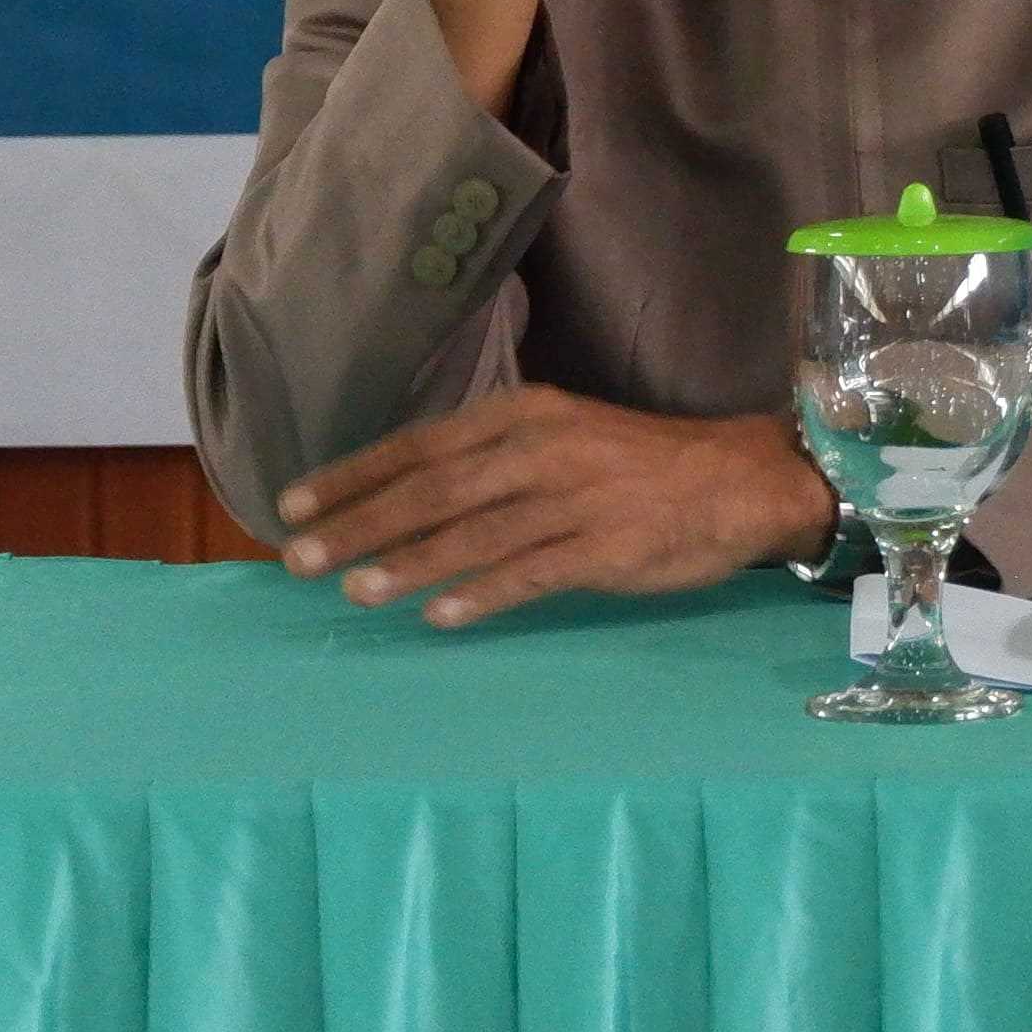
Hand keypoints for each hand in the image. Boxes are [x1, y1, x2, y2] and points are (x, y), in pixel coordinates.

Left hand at [274, 388, 832, 627]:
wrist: (740, 480)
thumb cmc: (638, 466)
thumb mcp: (562, 437)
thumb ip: (491, 463)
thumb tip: (404, 500)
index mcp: (524, 415)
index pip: (420, 445)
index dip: (353, 475)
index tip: (292, 505)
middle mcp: (542, 449)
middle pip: (433, 490)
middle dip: (359, 524)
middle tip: (300, 558)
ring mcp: (576, 498)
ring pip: (474, 533)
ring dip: (408, 563)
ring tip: (355, 591)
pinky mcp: (608, 546)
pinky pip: (532, 572)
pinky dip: (482, 593)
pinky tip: (440, 615)